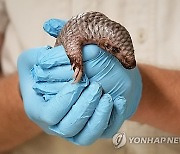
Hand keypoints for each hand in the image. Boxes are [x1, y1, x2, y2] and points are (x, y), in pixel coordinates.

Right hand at [17, 19, 141, 144]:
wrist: (91, 82)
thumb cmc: (73, 70)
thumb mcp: (57, 57)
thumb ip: (52, 45)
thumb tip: (51, 27)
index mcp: (43, 108)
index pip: (48, 113)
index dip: (63, 100)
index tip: (77, 81)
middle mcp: (58, 123)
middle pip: (67, 127)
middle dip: (82, 107)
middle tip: (95, 87)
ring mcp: (76, 129)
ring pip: (86, 136)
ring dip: (97, 116)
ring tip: (107, 96)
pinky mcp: (93, 130)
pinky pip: (103, 132)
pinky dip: (111, 119)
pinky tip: (117, 101)